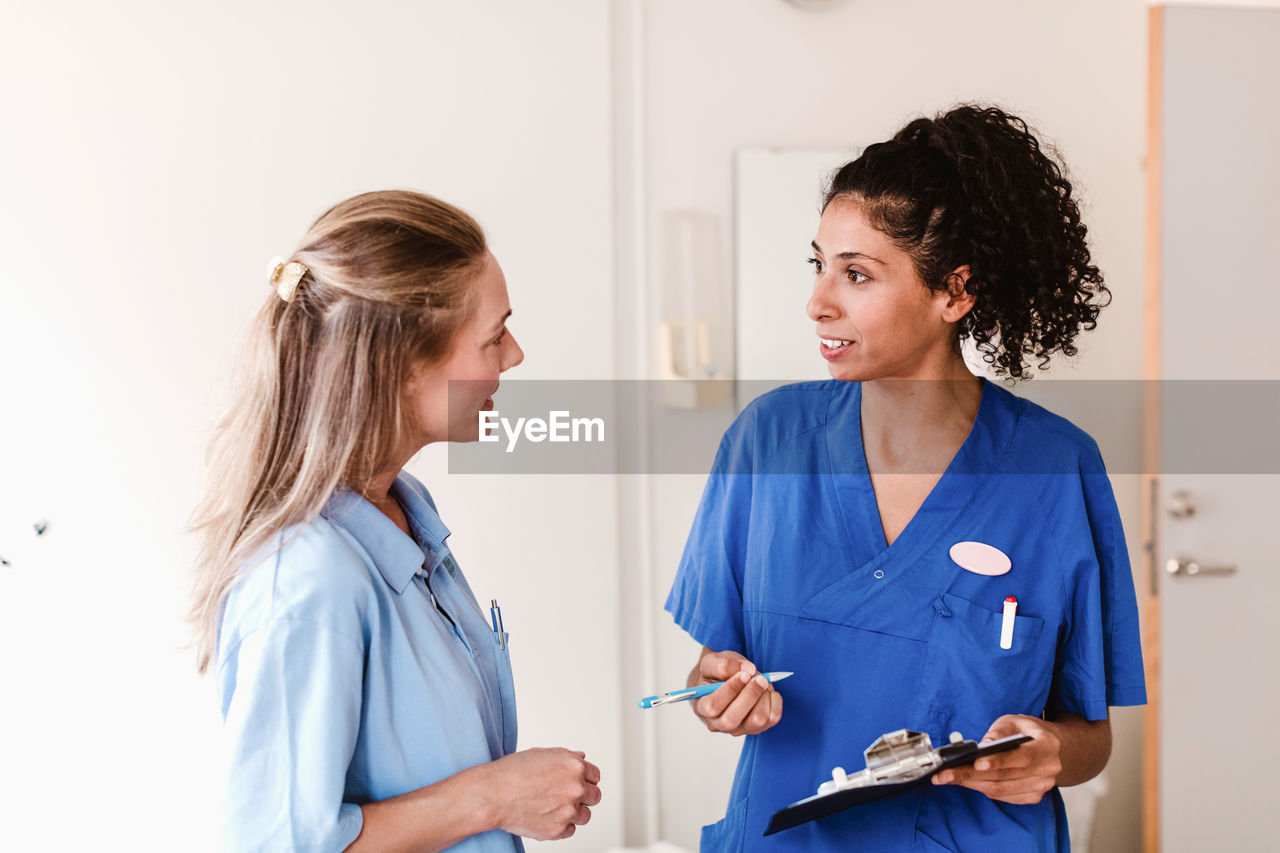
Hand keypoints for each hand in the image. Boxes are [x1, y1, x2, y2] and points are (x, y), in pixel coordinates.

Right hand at [485, 747, 601, 839]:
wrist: (492, 794)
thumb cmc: (511, 772)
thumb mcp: (542, 753)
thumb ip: (567, 756)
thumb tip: (581, 758)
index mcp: (574, 767)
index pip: (595, 775)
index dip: (586, 778)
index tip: (579, 782)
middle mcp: (575, 788)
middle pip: (594, 796)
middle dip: (583, 796)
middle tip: (565, 796)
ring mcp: (568, 811)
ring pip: (585, 815)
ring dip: (574, 812)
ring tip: (554, 807)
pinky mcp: (558, 830)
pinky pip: (570, 830)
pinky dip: (561, 826)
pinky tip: (547, 816)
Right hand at [690, 649, 782, 736]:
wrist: (725, 682)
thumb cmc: (717, 673)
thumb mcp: (713, 662)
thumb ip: (723, 664)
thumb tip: (748, 669)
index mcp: (702, 707)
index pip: (712, 707)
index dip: (730, 690)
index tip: (744, 675)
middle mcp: (718, 724)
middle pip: (732, 720)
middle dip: (750, 695)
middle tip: (759, 678)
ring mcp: (738, 729)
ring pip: (756, 720)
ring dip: (763, 697)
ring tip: (761, 681)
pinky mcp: (757, 728)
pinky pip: (772, 718)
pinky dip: (774, 701)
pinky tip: (767, 691)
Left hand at [931, 715, 1062, 804]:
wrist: (1051, 748)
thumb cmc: (1028, 732)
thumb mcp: (1015, 720)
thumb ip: (1000, 731)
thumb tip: (984, 745)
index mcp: (1047, 746)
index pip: (1022, 757)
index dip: (998, 761)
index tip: (976, 762)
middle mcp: (1048, 769)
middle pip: (1005, 776)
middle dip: (971, 774)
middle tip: (945, 773)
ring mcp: (1041, 786)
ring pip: (1001, 789)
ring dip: (972, 784)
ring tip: (948, 777)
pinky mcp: (1032, 796)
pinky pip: (1003, 796)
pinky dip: (982, 789)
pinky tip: (966, 781)